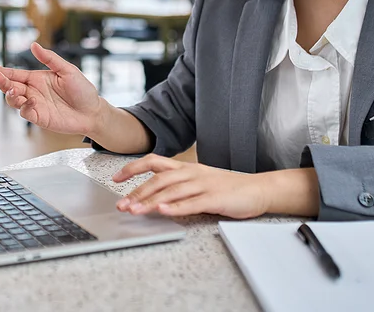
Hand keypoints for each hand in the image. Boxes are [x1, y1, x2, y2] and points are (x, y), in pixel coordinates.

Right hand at [0, 42, 102, 134]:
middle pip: (9, 86)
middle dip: (0, 82)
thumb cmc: (82, 90)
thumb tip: (33, 45)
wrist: (93, 112)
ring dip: (10, 95)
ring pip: (13, 100)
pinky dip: (23, 107)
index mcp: (36, 78)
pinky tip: (29, 102)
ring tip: (15, 91)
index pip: (12, 73)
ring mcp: (34, 105)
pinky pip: (25, 113)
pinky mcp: (39, 118)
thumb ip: (50, 59)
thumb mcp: (68, 70)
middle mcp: (32, 91)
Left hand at [113, 154, 269, 219]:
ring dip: (150, 201)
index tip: (115, 178)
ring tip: (135, 210)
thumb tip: (151, 195)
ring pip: (171, 191)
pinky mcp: (215, 198)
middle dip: (137, 192)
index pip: (153, 162)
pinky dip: (175, 207)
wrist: (258, 189)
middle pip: (158, 179)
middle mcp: (191, 173)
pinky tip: (163, 211)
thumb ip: (177, 185)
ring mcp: (203, 185)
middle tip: (121, 204)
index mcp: (186, 167)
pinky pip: (192, 203)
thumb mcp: (198, 181)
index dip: (132, 168)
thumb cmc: (227, 188)